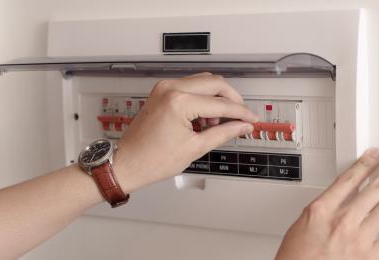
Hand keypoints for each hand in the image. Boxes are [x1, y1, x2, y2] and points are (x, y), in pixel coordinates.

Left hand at [114, 73, 257, 191]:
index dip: (241, 112)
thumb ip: (224, 133)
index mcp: (179, 102)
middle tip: (240, 116)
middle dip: (232, 99)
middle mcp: (171, 88)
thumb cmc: (152, 159)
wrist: (128, 163)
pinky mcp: (162, 91)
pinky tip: (204, 117)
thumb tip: (242, 126)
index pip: (220, 103)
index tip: (251, 119)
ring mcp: (164, 88)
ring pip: (204, 81)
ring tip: (217, 122)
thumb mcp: (195, 148)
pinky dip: (203, 98)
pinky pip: (190, 86)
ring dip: (217, 98)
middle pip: (215, 83)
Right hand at [275, 140, 378, 259]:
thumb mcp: (302, 221)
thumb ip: (324, 206)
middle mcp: (344, 220)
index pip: (350, 178)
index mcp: (323, 209)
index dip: (367, 162)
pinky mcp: (370, 256)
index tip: (378, 153)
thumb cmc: (297, 255)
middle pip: (377, 186)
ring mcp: (359, 238)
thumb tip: (340, 193)